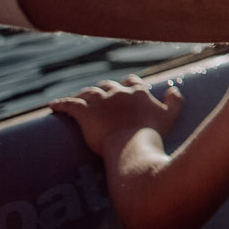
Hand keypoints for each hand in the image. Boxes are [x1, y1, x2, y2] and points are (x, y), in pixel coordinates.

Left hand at [50, 75, 184, 155]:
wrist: (132, 146)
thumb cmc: (152, 133)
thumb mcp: (170, 115)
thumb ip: (175, 101)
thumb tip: (174, 89)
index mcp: (138, 92)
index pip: (132, 82)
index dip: (128, 85)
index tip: (125, 89)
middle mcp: (119, 92)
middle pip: (108, 85)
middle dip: (104, 89)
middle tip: (101, 97)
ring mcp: (101, 102)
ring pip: (89, 92)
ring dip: (84, 94)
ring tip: (80, 99)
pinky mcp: (85, 113)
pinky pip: (69, 104)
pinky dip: (61, 104)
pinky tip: (53, 105)